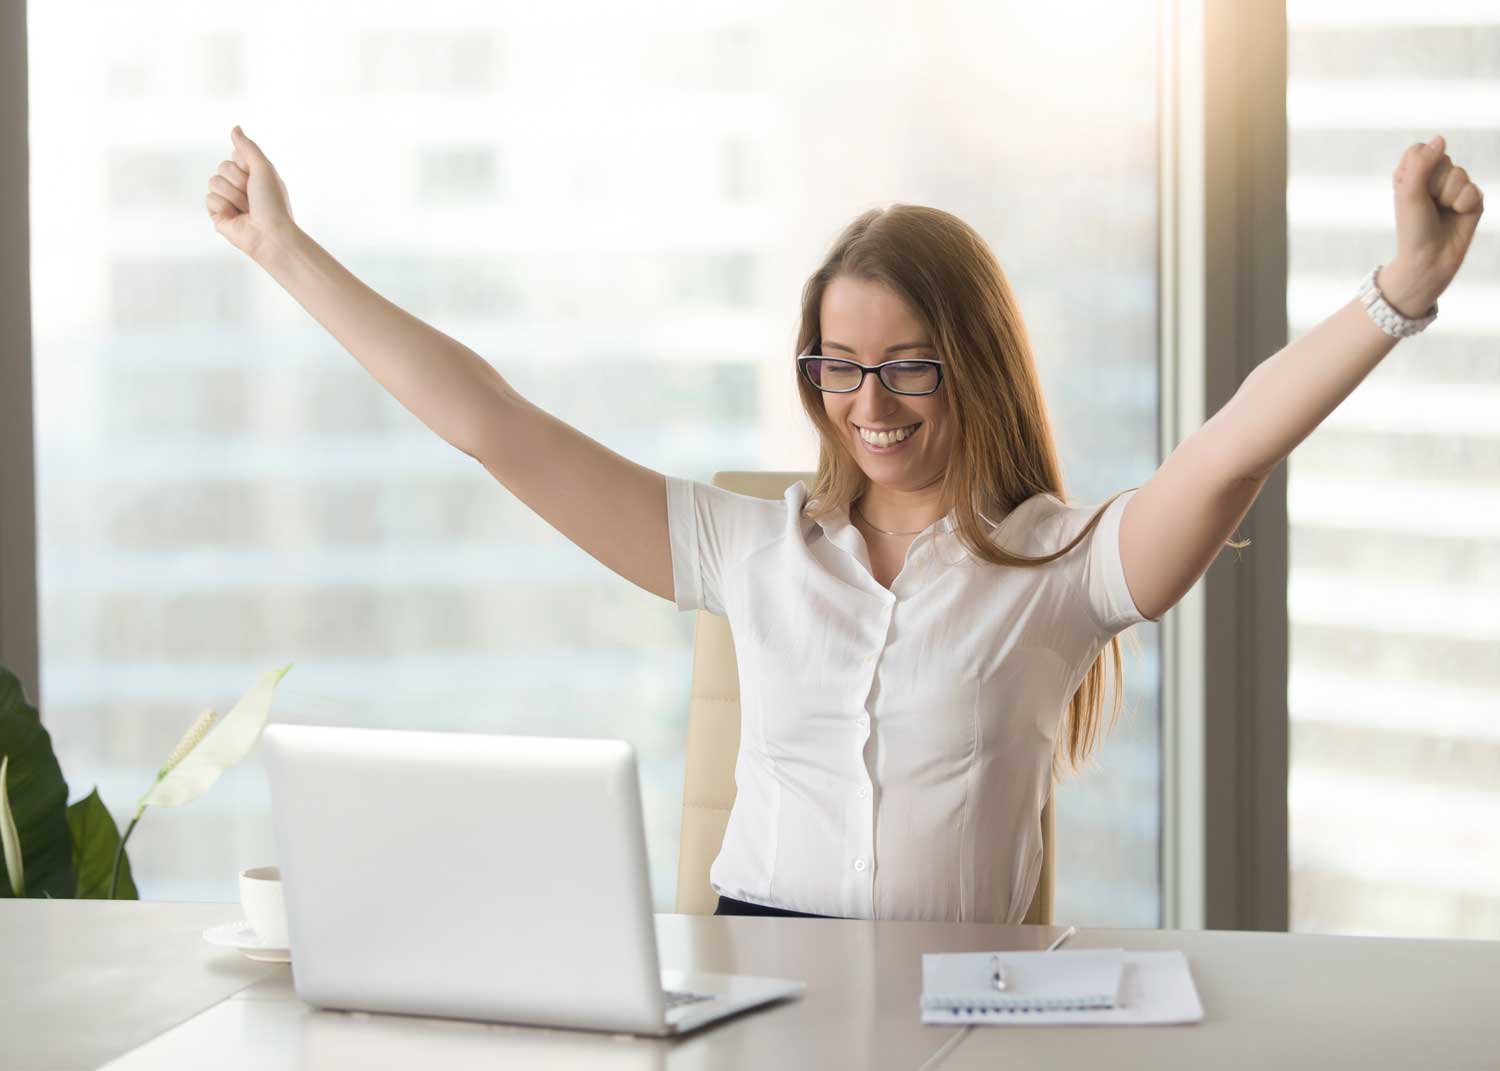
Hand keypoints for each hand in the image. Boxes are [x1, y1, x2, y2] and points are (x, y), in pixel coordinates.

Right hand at [205, 125, 295, 261]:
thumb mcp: (263, 168)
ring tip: (246, 209)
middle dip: (238, 181)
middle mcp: (239, 186)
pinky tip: (236, 217)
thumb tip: (235, 128)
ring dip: (233, 195)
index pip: (235, 155)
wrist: (270, 234)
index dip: (246, 166)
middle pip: (222, 167)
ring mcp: (228, 200)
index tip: (259, 180)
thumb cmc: (273, 203)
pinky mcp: (218, 214)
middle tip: (253, 197)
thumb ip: (247, 147)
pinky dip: (224, 206)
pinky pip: (209, 199)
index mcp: (252, 175)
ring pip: (213, 182)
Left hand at [1384, 134, 1484, 314]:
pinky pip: (1473, 190)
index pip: (1420, 149)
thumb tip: (1441, 138)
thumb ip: (1422, 164)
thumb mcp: (1410, 194)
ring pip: (1460, 174)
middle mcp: (1433, 178)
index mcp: (1411, 174)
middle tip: (1428, 205)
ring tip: (1442, 212)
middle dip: (1435, 184)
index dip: (1419, 167)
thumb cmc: (1413, 228)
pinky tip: (1457, 216)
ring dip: (1449, 197)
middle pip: (1443, 160)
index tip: (1412, 189)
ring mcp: (1454, 188)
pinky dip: (1464, 205)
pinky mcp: (1472, 200)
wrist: (1429, 260)